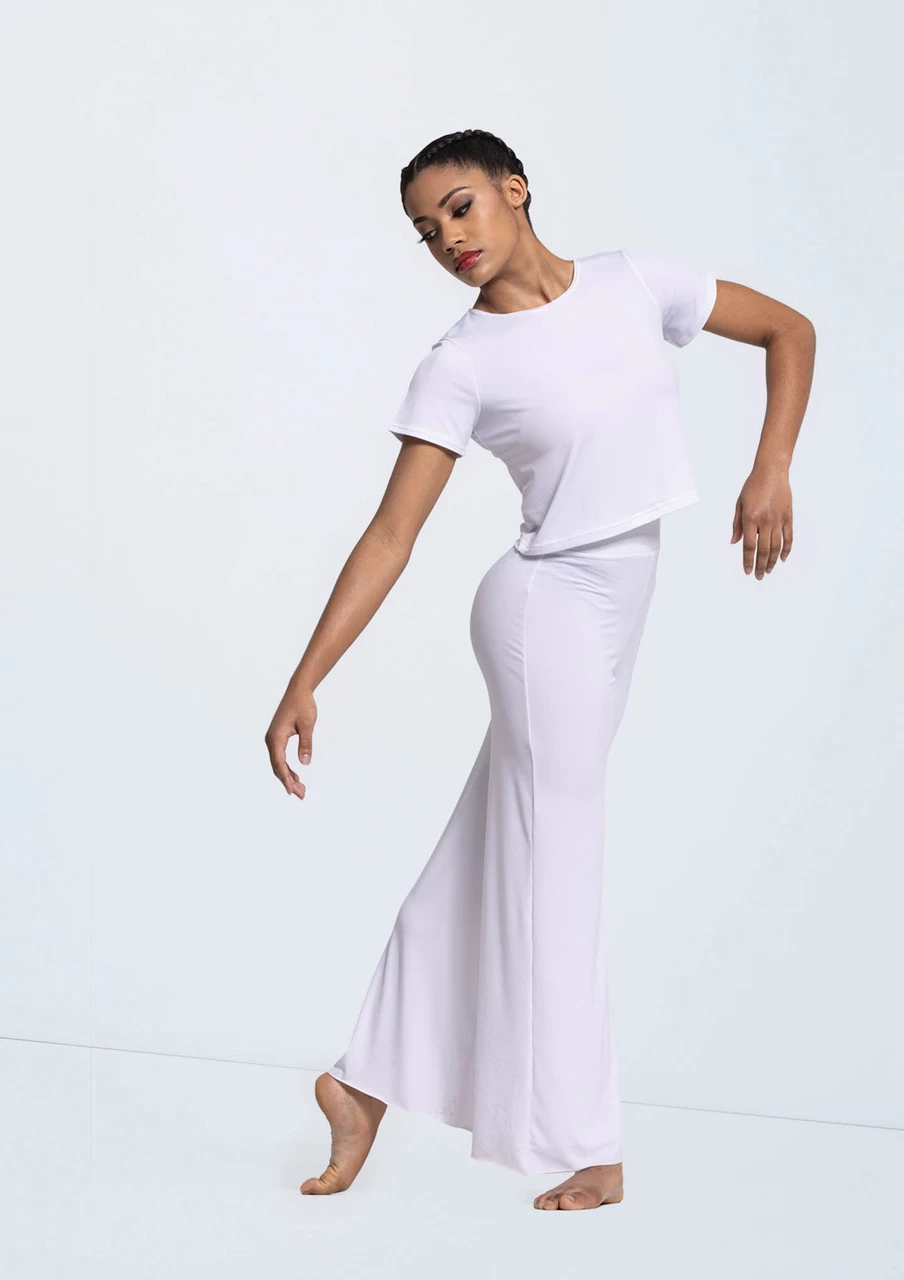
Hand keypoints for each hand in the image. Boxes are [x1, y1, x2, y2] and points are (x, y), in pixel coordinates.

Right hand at [265, 684, 316, 798]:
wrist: (298, 691)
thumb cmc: (303, 705)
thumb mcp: (307, 725)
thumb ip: (306, 744)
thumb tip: (305, 763)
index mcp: (276, 737)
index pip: (279, 763)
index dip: (285, 779)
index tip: (292, 791)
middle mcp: (271, 740)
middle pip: (277, 767)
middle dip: (288, 782)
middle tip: (301, 795)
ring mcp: (273, 739)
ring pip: (278, 764)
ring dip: (288, 777)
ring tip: (301, 790)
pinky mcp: (277, 738)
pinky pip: (280, 758)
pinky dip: (287, 768)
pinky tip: (296, 777)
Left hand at [730, 467, 792, 577]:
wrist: (772, 471)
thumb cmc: (753, 486)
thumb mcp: (739, 504)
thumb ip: (737, 525)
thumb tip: (734, 542)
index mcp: (750, 518)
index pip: (749, 546)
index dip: (748, 561)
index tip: (747, 571)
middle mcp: (765, 521)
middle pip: (764, 550)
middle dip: (761, 566)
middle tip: (759, 577)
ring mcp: (778, 519)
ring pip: (777, 546)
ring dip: (773, 561)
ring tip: (769, 571)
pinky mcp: (788, 517)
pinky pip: (789, 537)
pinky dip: (787, 550)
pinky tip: (783, 559)